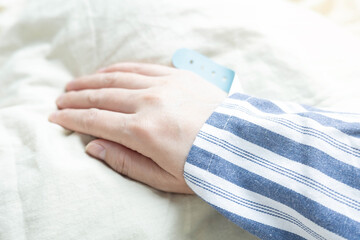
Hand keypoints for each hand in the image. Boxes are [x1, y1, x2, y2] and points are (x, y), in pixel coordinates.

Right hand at [49, 63, 226, 193]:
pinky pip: (140, 67)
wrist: (240, 145)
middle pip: (101, 96)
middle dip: (76, 98)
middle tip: (60, 99)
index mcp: (143, 132)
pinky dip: (118, 68)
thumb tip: (93, 147)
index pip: (96, 121)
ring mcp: (164, 85)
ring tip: (74, 84)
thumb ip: (125, 162)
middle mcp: (149, 103)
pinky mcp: (177, 76)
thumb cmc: (203, 166)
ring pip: (116, 78)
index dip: (71, 118)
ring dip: (91, 81)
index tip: (56, 117)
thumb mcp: (163, 178)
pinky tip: (105, 72)